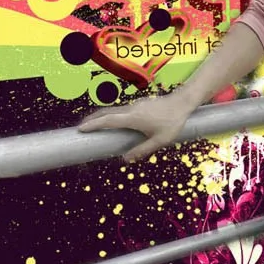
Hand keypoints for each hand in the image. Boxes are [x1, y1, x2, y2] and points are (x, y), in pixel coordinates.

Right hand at [78, 91, 199, 162]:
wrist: (183, 102)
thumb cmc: (172, 122)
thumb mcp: (159, 140)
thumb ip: (142, 150)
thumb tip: (125, 160)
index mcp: (133, 118)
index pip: (108, 120)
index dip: (93, 124)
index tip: (80, 129)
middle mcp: (131, 109)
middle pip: (106, 112)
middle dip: (92, 119)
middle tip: (81, 127)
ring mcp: (136, 105)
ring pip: (114, 109)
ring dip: (102, 116)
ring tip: (94, 125)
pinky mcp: (140, 104)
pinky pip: (122, 109)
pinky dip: (112, 115)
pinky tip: (115, 123)